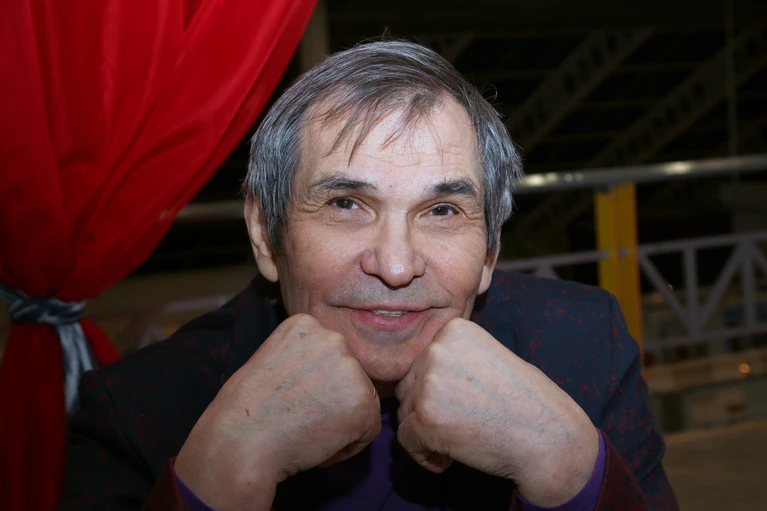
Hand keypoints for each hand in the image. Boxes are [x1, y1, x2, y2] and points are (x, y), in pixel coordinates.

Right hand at [175, 314, 380, 510]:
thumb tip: (328, 375)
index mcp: (306, 324)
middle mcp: (332, 337)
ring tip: (305, 429)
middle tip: (298, 417)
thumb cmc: (246, 411)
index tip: (290, 399)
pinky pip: (369, 429)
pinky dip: (348, 445)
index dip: (314, 386)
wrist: (240, 443)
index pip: (330, 358)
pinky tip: (316, 442)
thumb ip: (304, 358)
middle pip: (350, 376)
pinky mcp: (362, 400)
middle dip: (331, 401)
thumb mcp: (272, 360)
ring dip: (341, 422)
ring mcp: (350, 367)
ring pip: (362, 401)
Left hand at [395, 318, 598, 506]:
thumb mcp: (488, 357)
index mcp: (453, 330)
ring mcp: (429, 383)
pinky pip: (406, 439)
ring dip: (424, 432)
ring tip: (457, 441)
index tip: (463, 404)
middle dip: (427, 410)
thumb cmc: (525, 402)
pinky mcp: (425, 418)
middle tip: (460, 426)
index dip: (438, 389)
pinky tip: (448, 460)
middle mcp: (437, 350)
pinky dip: (422, 454)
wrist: (548, 437)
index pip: (422, 361)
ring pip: (404, 412)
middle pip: (408, 385)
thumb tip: (416, 373)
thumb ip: (453, 358)